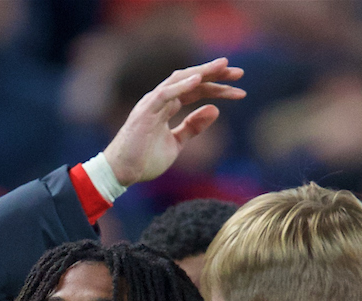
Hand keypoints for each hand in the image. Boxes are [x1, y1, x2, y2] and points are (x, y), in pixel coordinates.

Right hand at [103, 57, 245, 187]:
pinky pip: (165, 93)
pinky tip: (199, 79)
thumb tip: (214, 110)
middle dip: (215, 74)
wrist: (121, 173)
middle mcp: (160, 100)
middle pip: (191, 80)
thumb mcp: (176, 143)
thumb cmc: (143, 160)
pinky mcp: (145, 112)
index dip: (218, 89)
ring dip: (202, 72)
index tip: (240, 91)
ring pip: (180, 80)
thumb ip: (193, 127)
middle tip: (240, 73)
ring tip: (224, 66)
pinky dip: (181, 85)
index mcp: (167, 106)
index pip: (196, 90)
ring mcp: (152, 104)